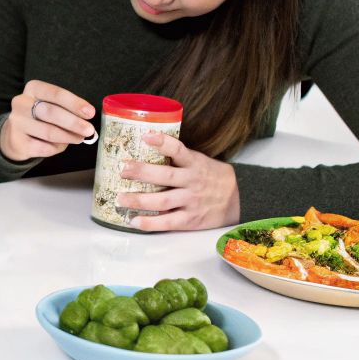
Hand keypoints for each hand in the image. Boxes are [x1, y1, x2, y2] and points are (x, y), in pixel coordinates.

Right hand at [0, 80, 95, 161]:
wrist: (16, 135)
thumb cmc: (41, 118)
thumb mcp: (52, 107)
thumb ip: (68, 112)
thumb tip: (87, 125)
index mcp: (33, 88)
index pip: (56, 93)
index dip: (74, 103)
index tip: (90, 113)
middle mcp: (21, 103)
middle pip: (51, 112)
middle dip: (73, 122)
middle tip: (89, 130)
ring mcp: (17, 122)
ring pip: (48, 131)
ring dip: (68, 136)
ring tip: (79, 138)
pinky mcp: (17, 141)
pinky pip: (43, 147)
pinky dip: (56, 148)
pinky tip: (60, 145)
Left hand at [116, 132, 240, 230]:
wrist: (238, 200)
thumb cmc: (210, 177)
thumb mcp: (199, 161)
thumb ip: (178, 157)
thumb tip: (145, 144)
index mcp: (194, 164)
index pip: (178, 149)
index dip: (162, 142)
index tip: (145, 136)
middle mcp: (192, 182)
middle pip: (164, 176)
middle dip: (141, 172)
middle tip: (122, 169)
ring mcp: (191, 201)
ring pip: (162, 201)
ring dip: (138, 200)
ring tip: (120, 198)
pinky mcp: (190, 220)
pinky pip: (167, 222)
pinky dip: (150, 223)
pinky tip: (134, 221)